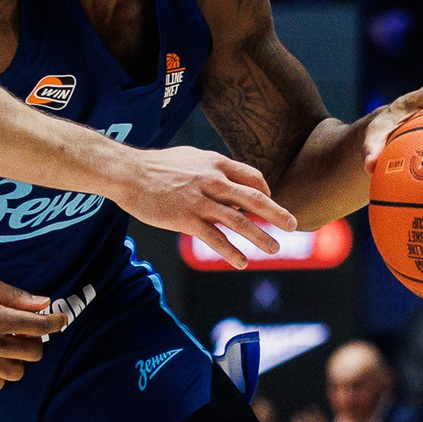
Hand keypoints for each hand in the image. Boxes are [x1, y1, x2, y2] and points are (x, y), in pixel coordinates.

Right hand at [0, 272, 68, 390]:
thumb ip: (14, 295)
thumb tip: (44, 303)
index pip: (39, 327)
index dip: (55, 322)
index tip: (60, 319)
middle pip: (33, 353)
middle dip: (35, 341)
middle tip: (25, 331)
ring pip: (17, 372)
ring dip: (17, 359)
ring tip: (6, 346)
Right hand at [112, 147, 293, 268]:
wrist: (129, 173)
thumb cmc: (157, 166)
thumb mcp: (191, 158)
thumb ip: (212, 170)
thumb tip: (229, 185)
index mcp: (216, 164)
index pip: (252, 178)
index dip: (265, 192)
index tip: (269, 202)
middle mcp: (213, 181)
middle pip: (254, 199)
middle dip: (276, 213)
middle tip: (293, 225)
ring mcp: (200, 201)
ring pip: (238, 221)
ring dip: (259, 237)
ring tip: (274, 249)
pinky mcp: (186, 219)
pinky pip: (215, 239)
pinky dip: (230, 252)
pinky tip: (241, 262)